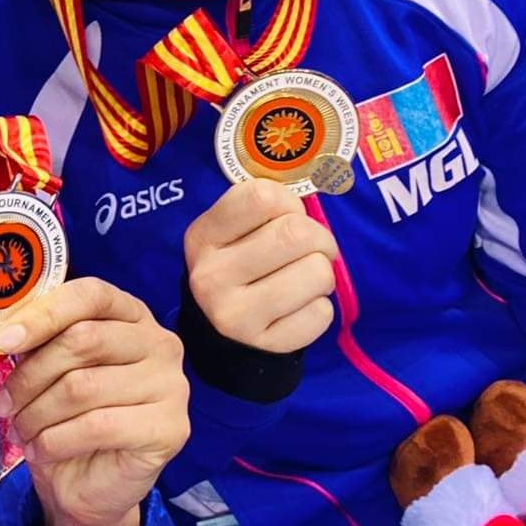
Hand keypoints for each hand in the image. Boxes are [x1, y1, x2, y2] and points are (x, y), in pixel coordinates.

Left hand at [0, 278, 188, 525]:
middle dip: (31, 374)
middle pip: (82, 339)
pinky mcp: (170, 429)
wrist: (90, 487)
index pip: (90, 295)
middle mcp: (160, 343)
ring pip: (82, 386)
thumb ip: (36, 342)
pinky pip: (96, 426)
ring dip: (37, 412)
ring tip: (21, 430)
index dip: (43, 313)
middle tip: (3, 403)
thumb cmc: (68, 420)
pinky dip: (54, 440)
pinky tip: (41, 450)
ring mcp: (171, 385)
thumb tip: (2, 330)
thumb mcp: (47, 372)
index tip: (2, 339)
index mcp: (132, 315)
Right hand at [183, 178, 339, 353]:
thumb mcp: (232, 232)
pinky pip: (321, 314)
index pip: (262, 196)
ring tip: (304, 281)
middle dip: (320, 238)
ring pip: (317, 273)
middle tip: (315, 249)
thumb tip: (321, 180)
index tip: (288, 217)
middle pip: (296, 233)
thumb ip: (264, 207)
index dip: (289, 202)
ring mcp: (234, 315)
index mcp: (202, 237)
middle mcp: (211, 276)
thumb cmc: (239, 265)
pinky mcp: (264, 345)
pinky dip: (320, 308)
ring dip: (323, 274)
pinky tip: (298, 309)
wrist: (220, 333)